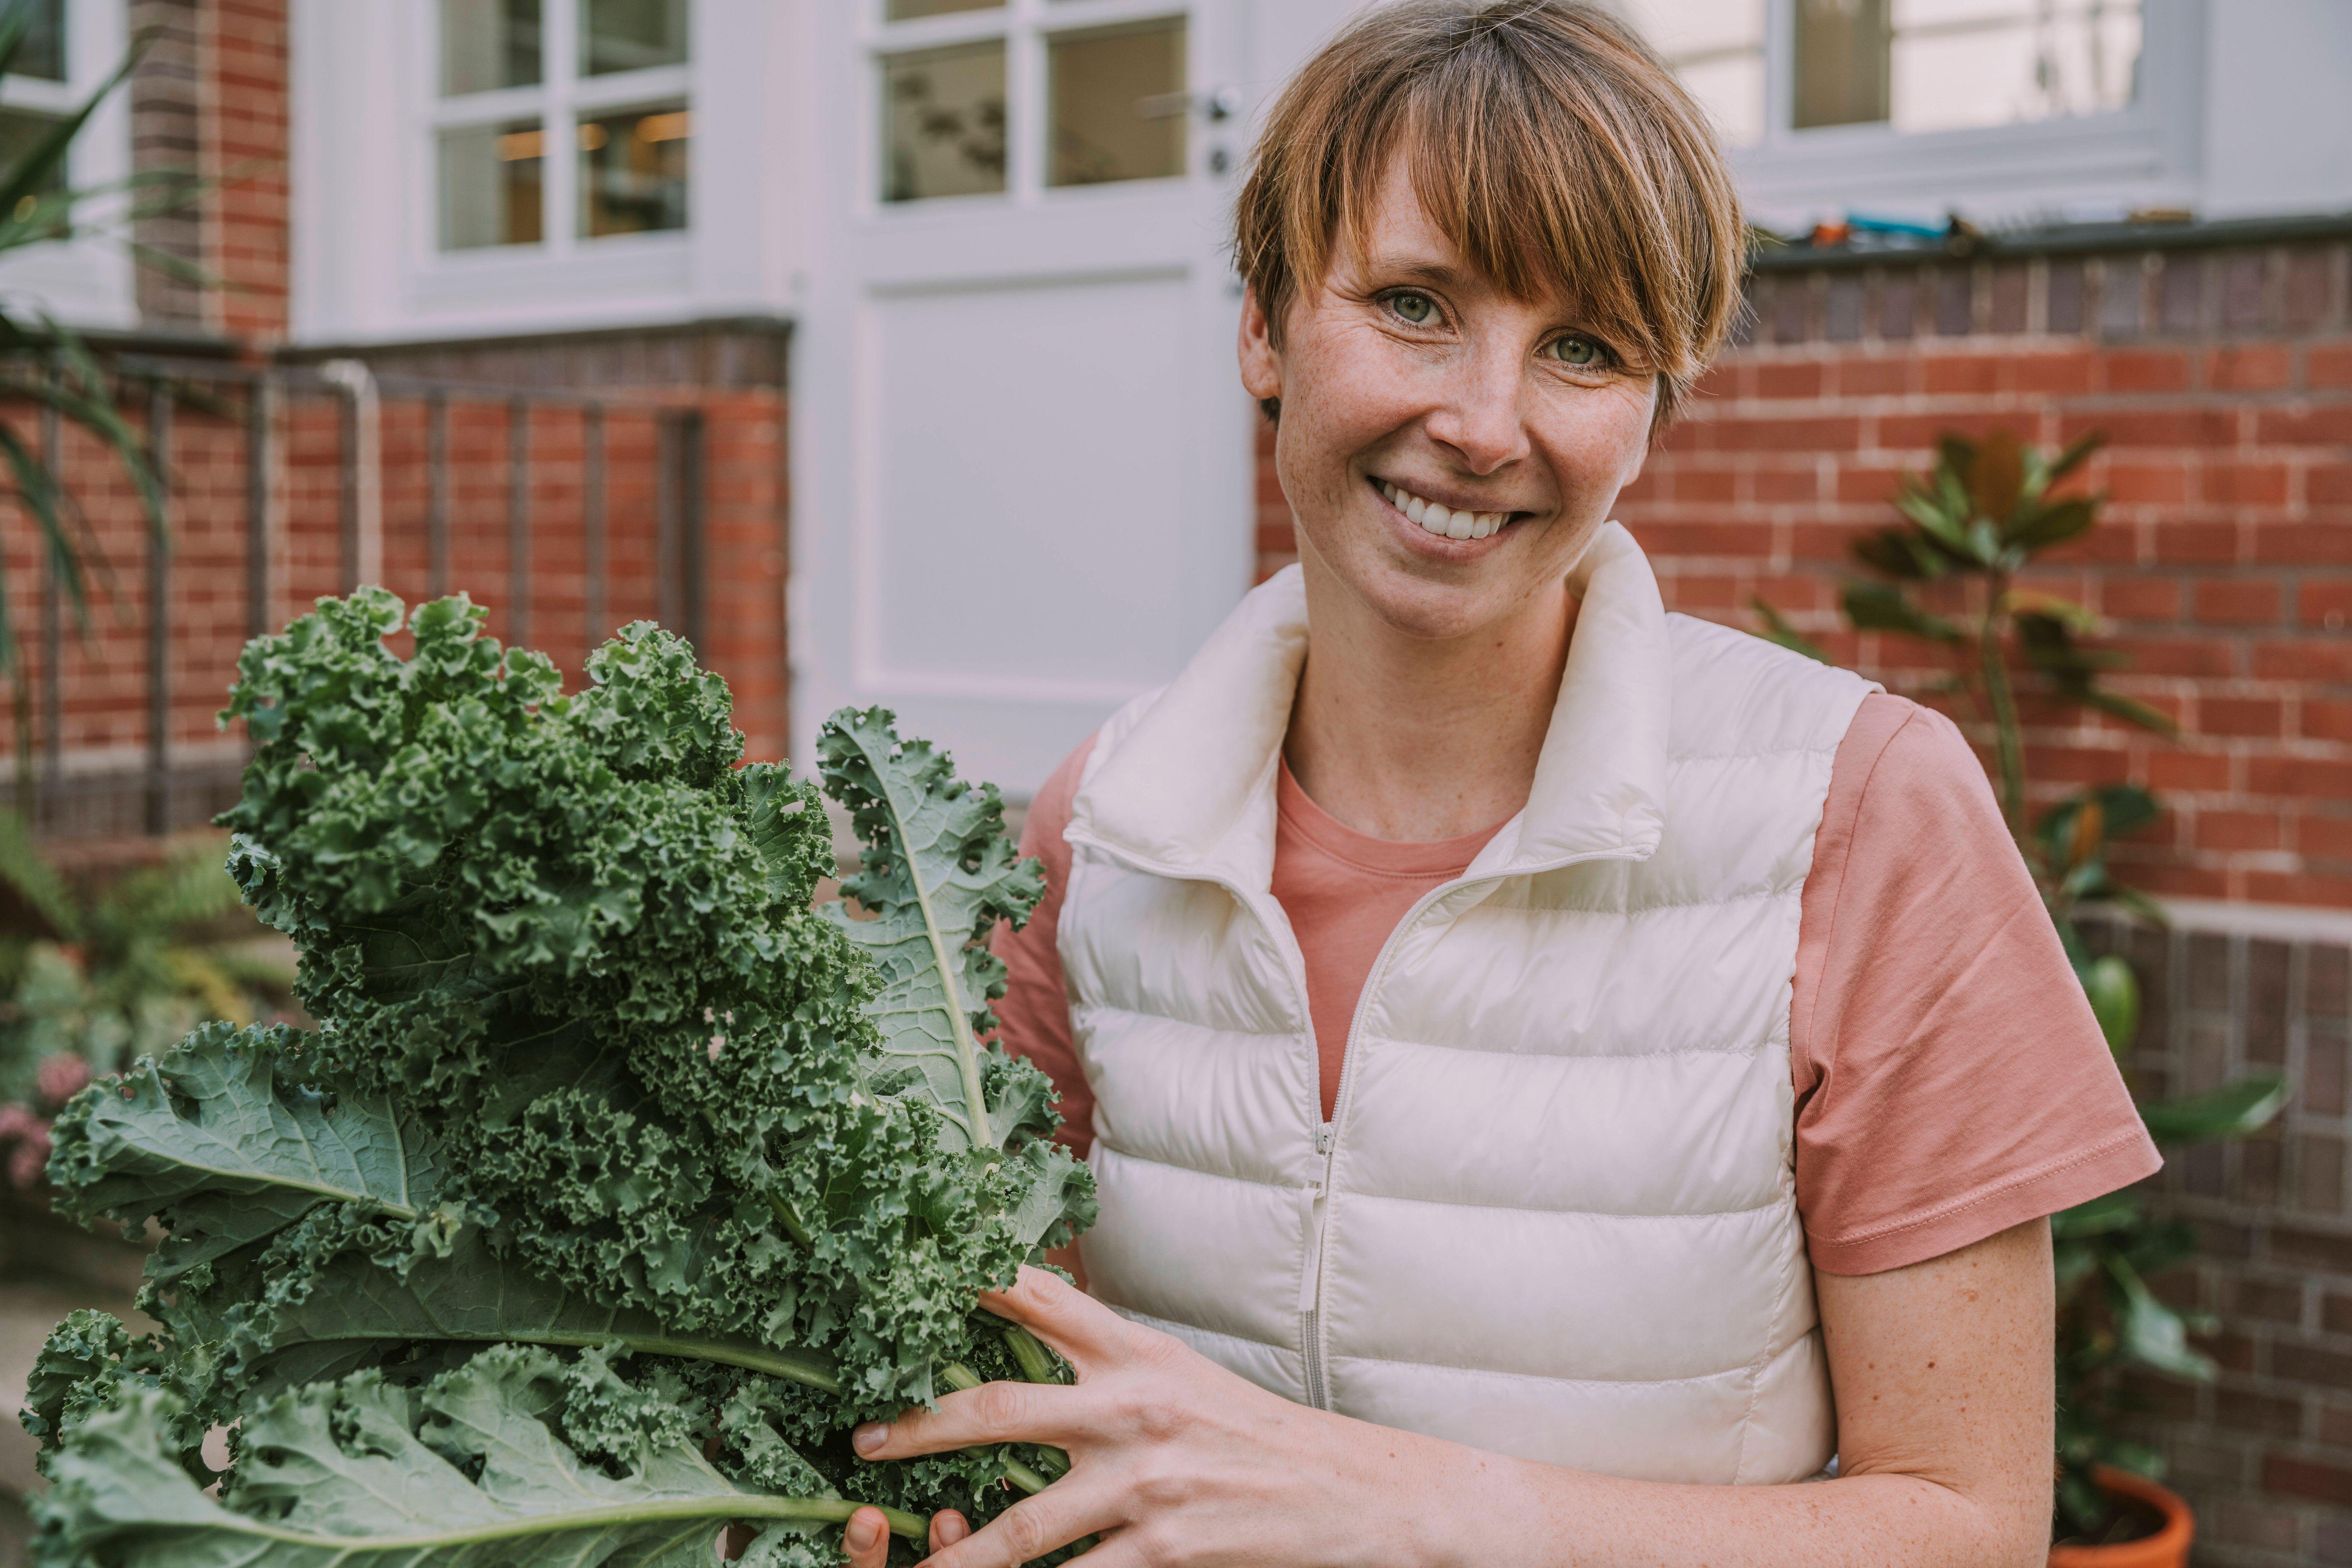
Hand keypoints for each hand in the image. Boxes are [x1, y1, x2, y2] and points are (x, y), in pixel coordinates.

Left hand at [844, 1266, 1436, 1567]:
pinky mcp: (1164, 1550)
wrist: (1348, 1493)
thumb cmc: (1252, 1435)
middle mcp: (1131, 1408)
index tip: (903, 1267)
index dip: (966, 1277)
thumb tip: (1032, 1331)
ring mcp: (1145, 1483)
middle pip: (998, 1409)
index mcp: (1134, 1353)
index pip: (1036, 1296)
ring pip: (1018, 1526)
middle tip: (862, 1440)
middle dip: (918, 1426)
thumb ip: (1106, 1358)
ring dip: (953, 1552)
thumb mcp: (1178, 1374)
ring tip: (910, 1563)